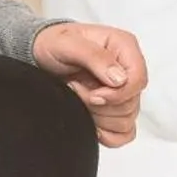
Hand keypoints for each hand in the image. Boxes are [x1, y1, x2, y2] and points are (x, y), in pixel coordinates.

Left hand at [33, 21, 147, 148]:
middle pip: (131, 103)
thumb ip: (94, 57)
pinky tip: (88, 119)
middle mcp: (127, 69)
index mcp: (124, 47)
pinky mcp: (115, 109)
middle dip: (100, 104)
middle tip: (75, 88)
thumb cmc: (52, 44)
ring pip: (126, 120)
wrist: (38, 56)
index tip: (94, 95)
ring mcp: (123, 91)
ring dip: (98, 116)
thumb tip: (120, 79)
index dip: (118, 94)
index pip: (138, 80)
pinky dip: (105, 133)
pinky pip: (123, 133)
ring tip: (77, 96)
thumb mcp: (66, 43)